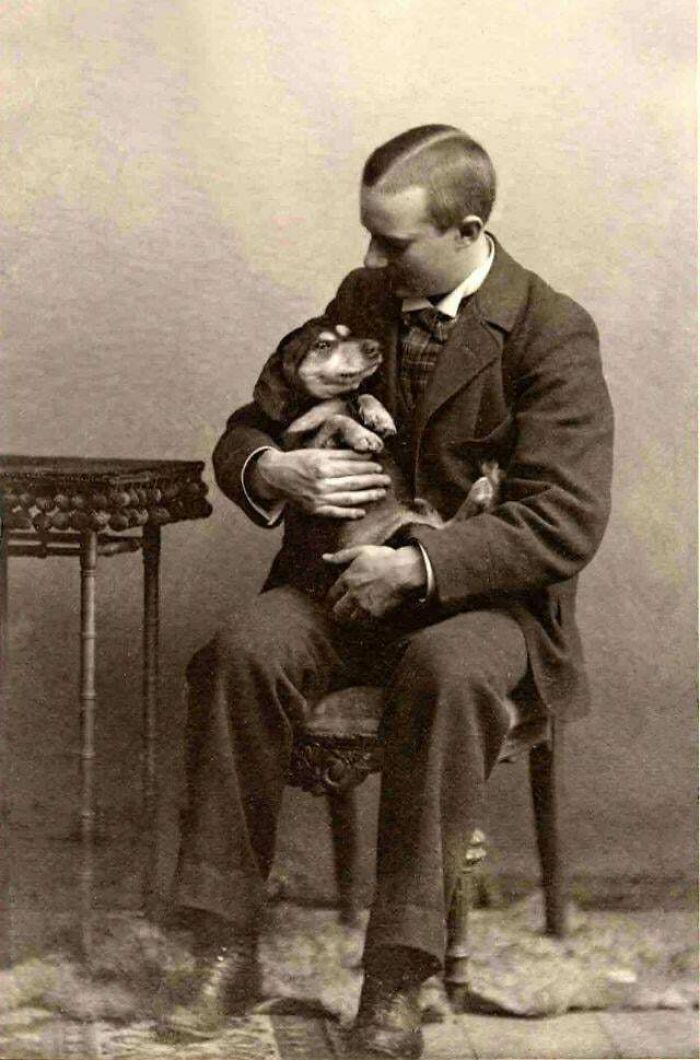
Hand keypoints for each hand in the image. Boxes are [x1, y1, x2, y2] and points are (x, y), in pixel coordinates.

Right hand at [252, 449, 390, 518]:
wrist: (275, 476)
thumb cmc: (298, 461)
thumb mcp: (317, 452)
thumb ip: (341, 455)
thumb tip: (364, 455)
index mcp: (322, 465)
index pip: (351, 467)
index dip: (367, 467)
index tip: (379, 467)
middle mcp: (320, 482)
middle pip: (352, 482)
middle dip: (372, 481)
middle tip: (386, 480)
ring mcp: (317, 498)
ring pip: (347, 498)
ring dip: (366, 496)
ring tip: (380, 493)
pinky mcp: (314, 509)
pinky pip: (335, 513)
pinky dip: (349, 513)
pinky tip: (362, 512)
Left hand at [324, 545, 425, 621]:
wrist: (406, 571)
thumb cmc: (386, 558)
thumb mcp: (362, 551)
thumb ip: (342, 556)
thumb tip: (324, 557)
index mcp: (348, 578)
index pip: (333, 594)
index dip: (332, 598)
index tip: (335, 600)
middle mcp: (353, 594)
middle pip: (339, 610)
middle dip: (340, 611)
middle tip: (344, 611)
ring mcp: (364, 605)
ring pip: (352, 618)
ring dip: (354, 617)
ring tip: (358, 615)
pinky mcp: (376, 614)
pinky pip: (367, 623)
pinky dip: (368, 621)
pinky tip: (371, 618)